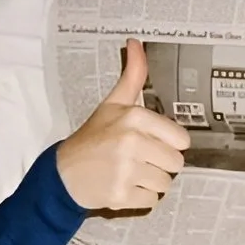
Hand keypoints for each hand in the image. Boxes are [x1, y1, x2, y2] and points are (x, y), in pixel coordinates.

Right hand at [56, 39, 189, 211]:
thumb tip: (136, 43)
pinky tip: (123, 186)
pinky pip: (152, 201)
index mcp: (134, 118)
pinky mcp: (121, 195)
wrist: (63, 173)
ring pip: (165, 184)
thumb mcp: (113, 104)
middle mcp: (131, 143)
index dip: (168, 143)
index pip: (181, 139)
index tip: (150, 142)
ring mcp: (126, 171)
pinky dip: (140, 198)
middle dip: (160, 164)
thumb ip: (132, 76)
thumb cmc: (93, 137)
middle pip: (176, 163)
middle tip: (138, 159)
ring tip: (129, 173)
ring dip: (150, 182)